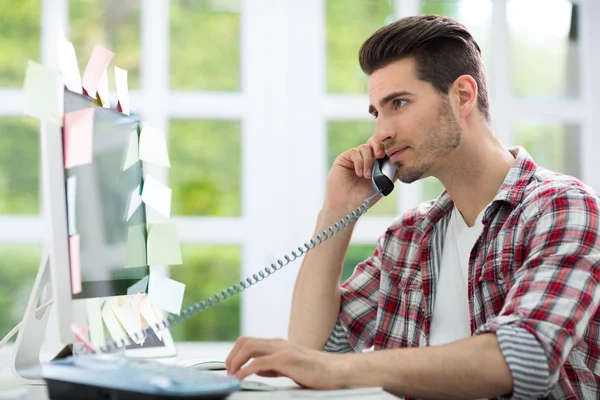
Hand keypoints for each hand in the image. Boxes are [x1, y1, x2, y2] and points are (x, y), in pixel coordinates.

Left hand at [225, 337, 349, 388]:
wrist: (336, 370)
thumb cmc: (316, 371)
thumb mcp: (289, 368)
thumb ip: (272, 367)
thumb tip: (256, 370)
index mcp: (277, 345)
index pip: (249, 342)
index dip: (235, 355)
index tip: (231, 369)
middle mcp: (277, 344)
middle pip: (244, 341)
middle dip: (231, 357)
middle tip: (228, 373)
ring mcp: (281, 350)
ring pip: (248, 347)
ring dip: (235, 361)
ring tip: (232, 376)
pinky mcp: (286, 360)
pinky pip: (258, 363)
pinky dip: (245, 371)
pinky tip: (241, 379)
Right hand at [324, 138, 387, 212]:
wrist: (347, 206)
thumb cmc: (364, 198)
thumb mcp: (383, 184)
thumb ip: (391, 172)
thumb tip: (400, 161)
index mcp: (375, 163)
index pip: (383, 149)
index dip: (387, 148)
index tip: (391, 156)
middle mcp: (365, 159)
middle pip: (374, 142)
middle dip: (379, 146)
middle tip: (380, 155)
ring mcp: (354, 158)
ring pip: (365, 147)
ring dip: (368, 161)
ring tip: (367, 176)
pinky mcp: (344, 159)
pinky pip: (354, 152)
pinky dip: (359, 162)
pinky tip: (359, 174)